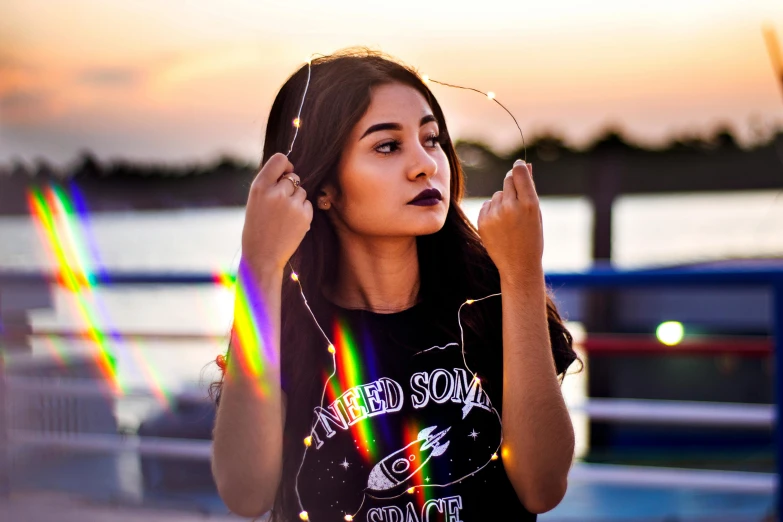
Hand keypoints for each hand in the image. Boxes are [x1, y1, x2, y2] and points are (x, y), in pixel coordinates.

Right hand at [241, 153, 312, 273]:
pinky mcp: (304, 216)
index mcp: (260, 186)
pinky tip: (290, 224)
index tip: (285, 174)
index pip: (280, 159)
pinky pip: (308, 204)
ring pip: (302, 191)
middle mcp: (276, 192)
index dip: (286, 166)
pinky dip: (302, 212)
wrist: (262, 257)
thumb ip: (270, 184)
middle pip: (294, 178)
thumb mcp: (255, 201)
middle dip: (290, 188)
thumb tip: (290, 171)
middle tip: (279, 205)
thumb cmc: (257, 228)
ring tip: (283, 217)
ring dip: (296, 200)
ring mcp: (292, 204)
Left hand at [477, 160, 542, 279]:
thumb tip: (525, 165)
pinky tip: (500, 226)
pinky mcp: (482, 222)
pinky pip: (487, 205)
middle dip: (512, 184)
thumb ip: (529, 189)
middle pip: (508, 180)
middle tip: (518, 200)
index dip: (519, 167)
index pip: (519, 172)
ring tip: (510, 220)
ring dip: (503, 201)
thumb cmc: (532, 238)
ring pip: (497, 194)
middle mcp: (511, 207)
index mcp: (529, 204)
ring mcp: (495, 215)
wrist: (519, 266)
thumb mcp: (536, 214)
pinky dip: (493, 211)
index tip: (519, 166)